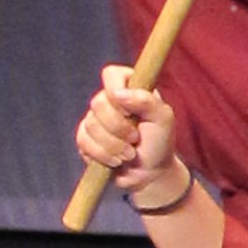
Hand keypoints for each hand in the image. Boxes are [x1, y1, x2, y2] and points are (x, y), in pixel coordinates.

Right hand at [76, 67, 183, 199]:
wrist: (149, 174)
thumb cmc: (159, 143)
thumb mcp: (163, 119)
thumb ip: (146, 101)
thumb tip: (118, 94)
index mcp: (130, 88)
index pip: (112, 74)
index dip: (115, 91)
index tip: (129, 112)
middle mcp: (110, 100)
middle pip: (98, 103)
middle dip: (118, 127)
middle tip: (135, 138)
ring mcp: (95, 119)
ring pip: (91, 125)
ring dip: (113, 145)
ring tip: (130, 154)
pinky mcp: (86, 138)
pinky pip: (83, 141)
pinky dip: (102, 155)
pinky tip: (116, 161)